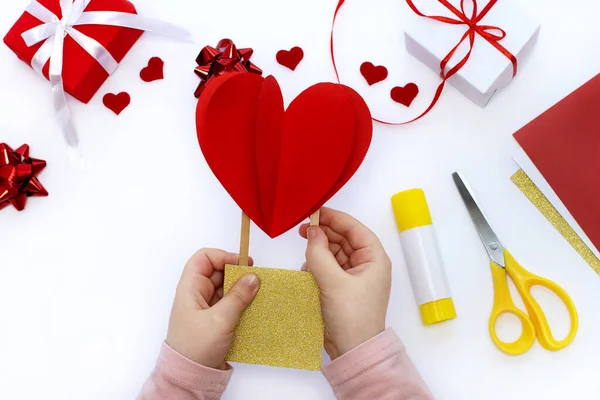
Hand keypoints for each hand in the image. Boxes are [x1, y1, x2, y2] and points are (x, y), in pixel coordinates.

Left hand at [166, 249, 259, 368]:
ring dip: (240, 290)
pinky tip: (251, 308)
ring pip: (225, 287)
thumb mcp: (220, 319)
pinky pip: (229, 303)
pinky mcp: (214, 320)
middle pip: (218, 271)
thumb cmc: (195, 348)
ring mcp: (205, 307)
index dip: (223, 256)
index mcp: (190, 288)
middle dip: (237, 273)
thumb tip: (253, 277)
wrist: (189, 377)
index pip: (204, 258)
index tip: (243, 263)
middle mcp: (196, 294)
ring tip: (256, 295)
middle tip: (254, 280)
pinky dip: (240, 303)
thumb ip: (238, 296)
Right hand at [299, 208, 391, 359]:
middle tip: (301, 230)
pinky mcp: (342, 287)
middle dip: (323, 234)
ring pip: (333, 253)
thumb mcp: (333, 282)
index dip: (334, 218)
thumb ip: (319, 253)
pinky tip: (308, 272)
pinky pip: (328, 267)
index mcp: (374, 259)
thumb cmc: (352, 318)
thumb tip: (312, 231)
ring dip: (319, 252)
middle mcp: (367, 264)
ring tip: (306, 257)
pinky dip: (317, 266)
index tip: (314, 211)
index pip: (354, 228)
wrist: (352, 351)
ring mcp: (354, 276)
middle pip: (343, 239)